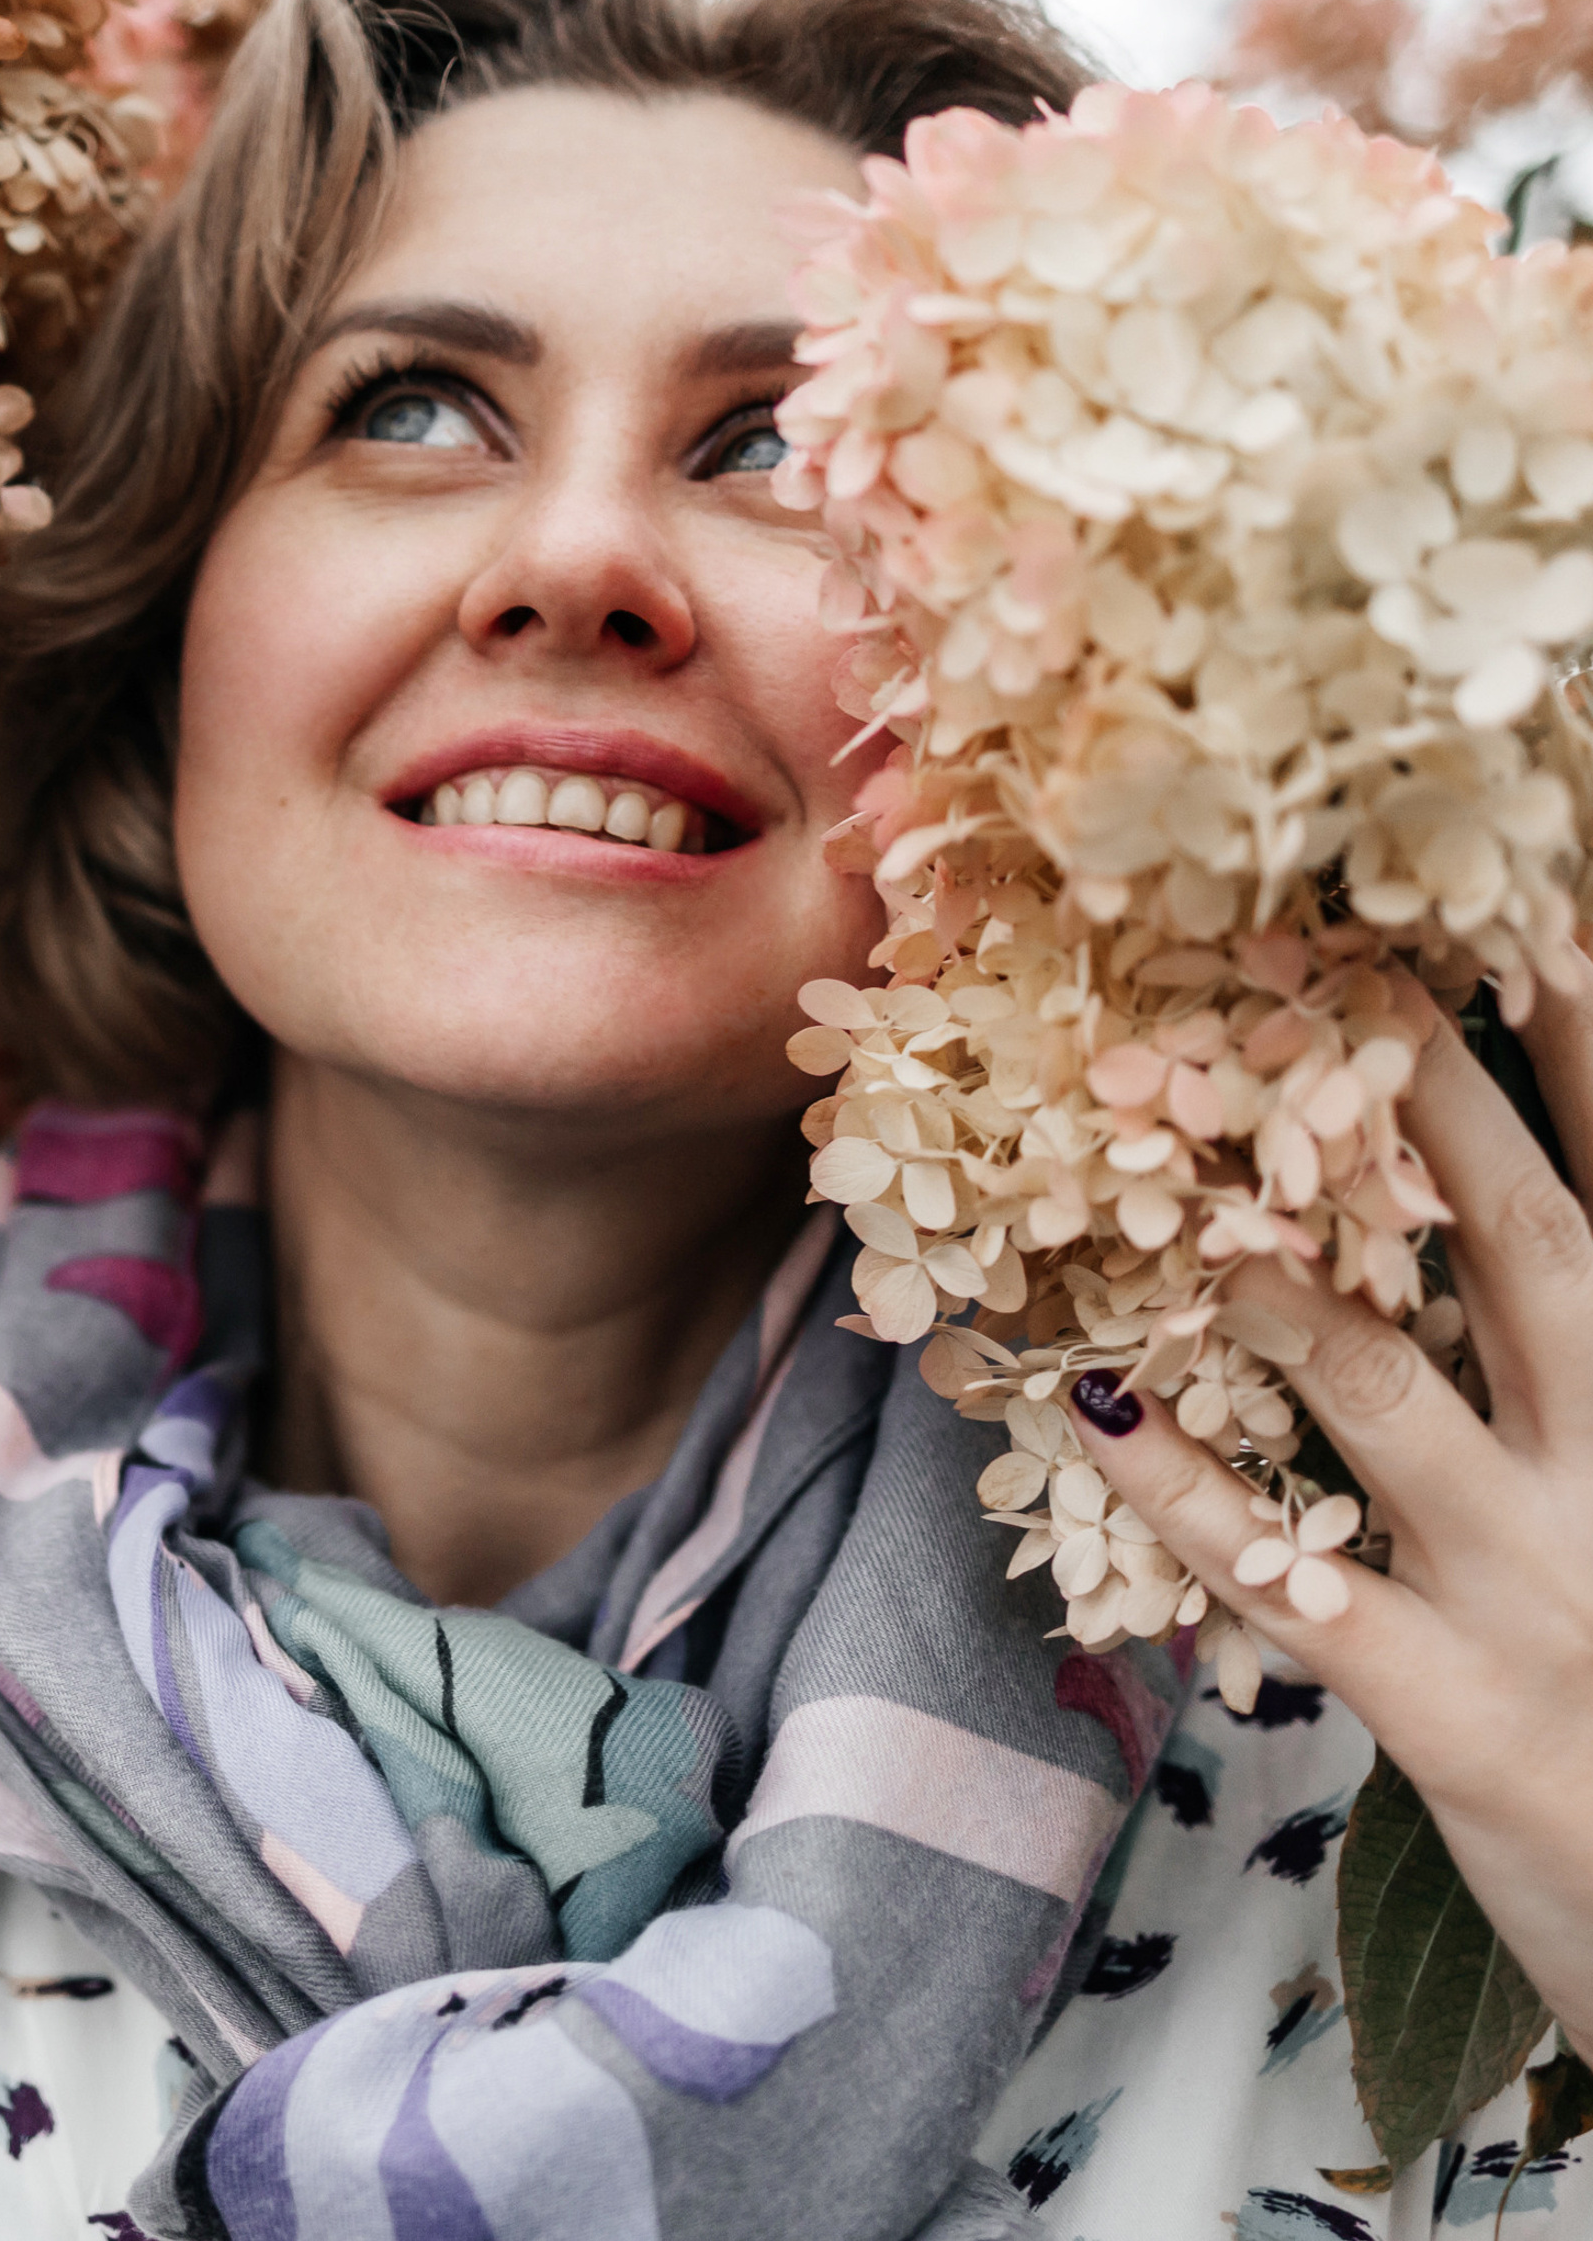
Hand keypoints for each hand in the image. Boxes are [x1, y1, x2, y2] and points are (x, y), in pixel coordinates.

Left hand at [1066, 967, 1592, 2046]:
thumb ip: (1568, 1352)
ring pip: (1389, 1395)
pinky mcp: (1466, 1720)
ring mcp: (1548, 1594)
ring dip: (1270, 1271)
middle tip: (1328, 962)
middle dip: (1428, 1098)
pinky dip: (1187, 1496)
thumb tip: (1495, 1217)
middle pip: (1524, 1247)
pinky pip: (1295, 1581)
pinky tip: (1091, 1410)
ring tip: (1166, 1160)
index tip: (1515, 915)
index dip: (1576, 1052)